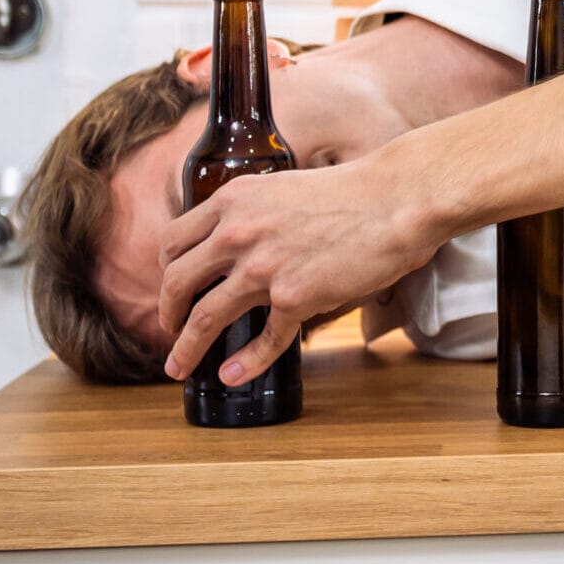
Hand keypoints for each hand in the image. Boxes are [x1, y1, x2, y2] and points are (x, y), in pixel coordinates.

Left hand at [157, 159, 439, 382]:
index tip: (173, 287)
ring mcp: (264, 268)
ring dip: (186, 347)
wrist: (396, 201)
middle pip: (176, 281)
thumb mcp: (285, 188)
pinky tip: (232, 376)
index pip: (174, 240)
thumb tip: (248, 241)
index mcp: (233, 201)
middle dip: (167, 311)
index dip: (166, 270)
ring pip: (205, 316)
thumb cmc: (355, 191)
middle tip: (170, 329)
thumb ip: (257, 213)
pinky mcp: (294, 297)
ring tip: (178, 367)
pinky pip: (262, 340)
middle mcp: (238, 234)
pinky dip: (244, 363)